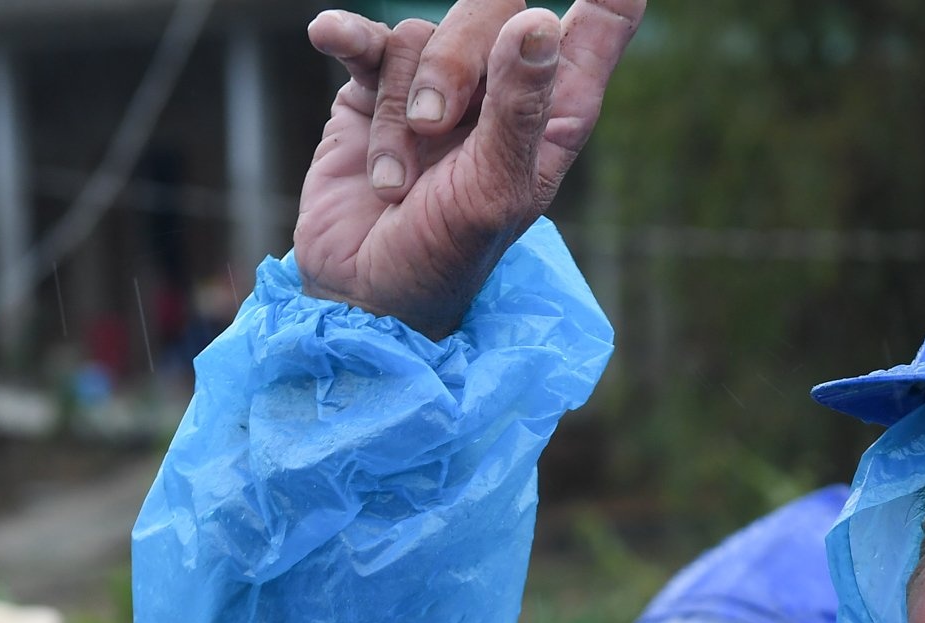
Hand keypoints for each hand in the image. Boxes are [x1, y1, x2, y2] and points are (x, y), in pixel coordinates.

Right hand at [295, 0, 644, 339]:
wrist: (363, 292)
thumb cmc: (446, 256)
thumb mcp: (494, 193)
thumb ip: (518, 108)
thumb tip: (539, 22)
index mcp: (553, 115)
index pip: (596, 31)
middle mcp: (501, 90)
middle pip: (494, 10)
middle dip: (455, 62)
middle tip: (435, 125)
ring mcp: (435, 86)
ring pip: (420, 34)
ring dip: (398, 110)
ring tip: (394, 181)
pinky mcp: (374, 91)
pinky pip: (367, 39)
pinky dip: (349, 37)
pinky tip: (329, 34)